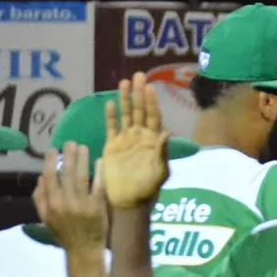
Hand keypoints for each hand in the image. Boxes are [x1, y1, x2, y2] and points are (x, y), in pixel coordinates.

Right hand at [34, 142, 106, 253]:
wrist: (84, 250)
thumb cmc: (63, 234)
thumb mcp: (45, 218)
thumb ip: (40, 198)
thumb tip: (40, 178)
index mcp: (51, 204)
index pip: (50, 178)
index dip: (51, 162)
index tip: (54, 150)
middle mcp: (66, 202)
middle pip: (67, 174)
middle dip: (69, 156)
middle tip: (71, 142)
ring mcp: (83, 204)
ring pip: (81, 177)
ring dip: (82, 160)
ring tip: (83, 147)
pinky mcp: (98, 207)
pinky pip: (98, 186)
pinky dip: (99, 173)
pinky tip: (99, 161)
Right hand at [101, 72, 171, 208]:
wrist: (128, 201)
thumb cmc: (148, 189)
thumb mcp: (160, 172)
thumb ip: (163, 152)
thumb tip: (168, 132)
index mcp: (153, 141)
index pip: (153, 117)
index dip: (152, 102)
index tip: (150, 86)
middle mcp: (140, 137)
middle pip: (140, 110)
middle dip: (139, 93)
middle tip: (138, 75)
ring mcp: (126, 140)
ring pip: (126, 115)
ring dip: (125, 99)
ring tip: (124, 82)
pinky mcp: (112, 146)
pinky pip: (111, 127)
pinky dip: (110, 116)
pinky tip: (109, 103)